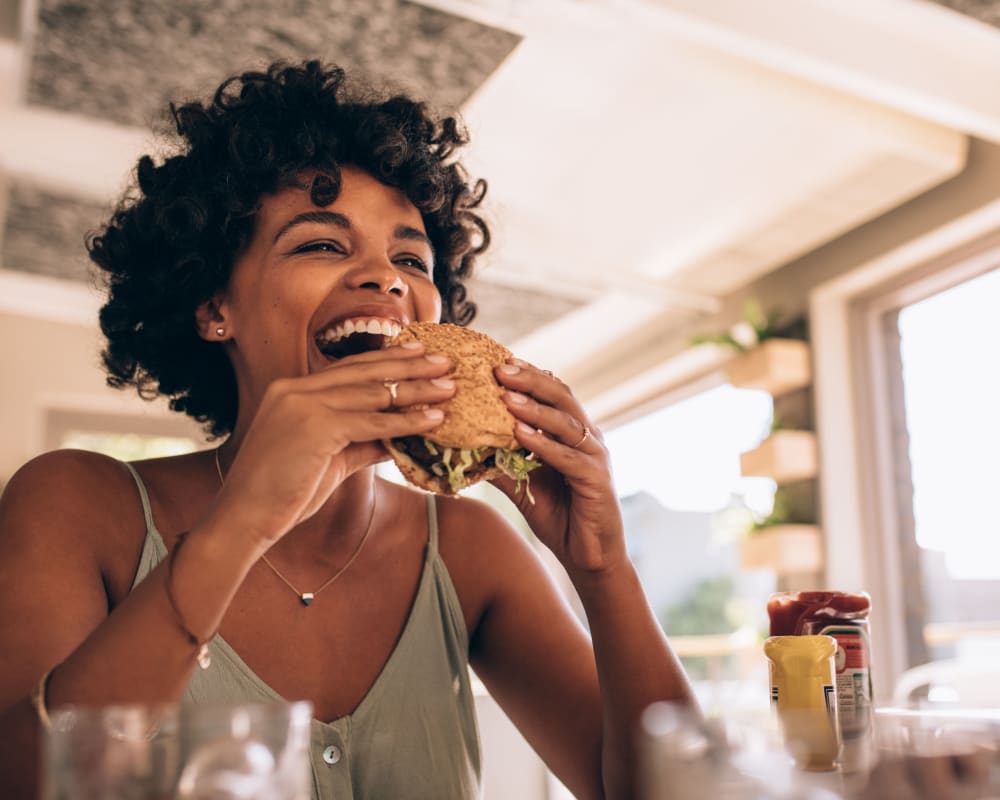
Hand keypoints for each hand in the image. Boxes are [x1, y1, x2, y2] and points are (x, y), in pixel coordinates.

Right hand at [207, 343, 454, 548]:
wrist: (244, 518)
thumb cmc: (283, 494)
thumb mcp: (329, 459)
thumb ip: (361, 442)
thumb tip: (397, 438)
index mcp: (292, 390)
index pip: (348, 368)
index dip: (386, 360)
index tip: (418, 353)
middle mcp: (296, 389)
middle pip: (365, 371)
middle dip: (409, 365)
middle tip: (445, 360)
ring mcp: (303, 405)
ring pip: (373, 393)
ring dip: (417, 390)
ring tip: (449, 388)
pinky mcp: (315, 427)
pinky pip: (372, 422)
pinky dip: (406, 421)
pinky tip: (432, 419)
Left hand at [492, 359, 625, 573]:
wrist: (589, 556)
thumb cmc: (559, 516)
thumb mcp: (523, 485)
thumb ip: (502, 463)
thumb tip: (464, 447)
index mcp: (573, 432)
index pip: (553, 393)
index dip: (528, 375)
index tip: (498, 361)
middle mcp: (588, 438)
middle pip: (561, 397)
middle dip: (530, 380)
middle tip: (500, 367)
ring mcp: (595, 457)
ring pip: (565, 422)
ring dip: (534, 408)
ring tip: (507, 395)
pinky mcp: (596, 479)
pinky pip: (568, 457)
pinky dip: (543, 444)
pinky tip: (520, 434)